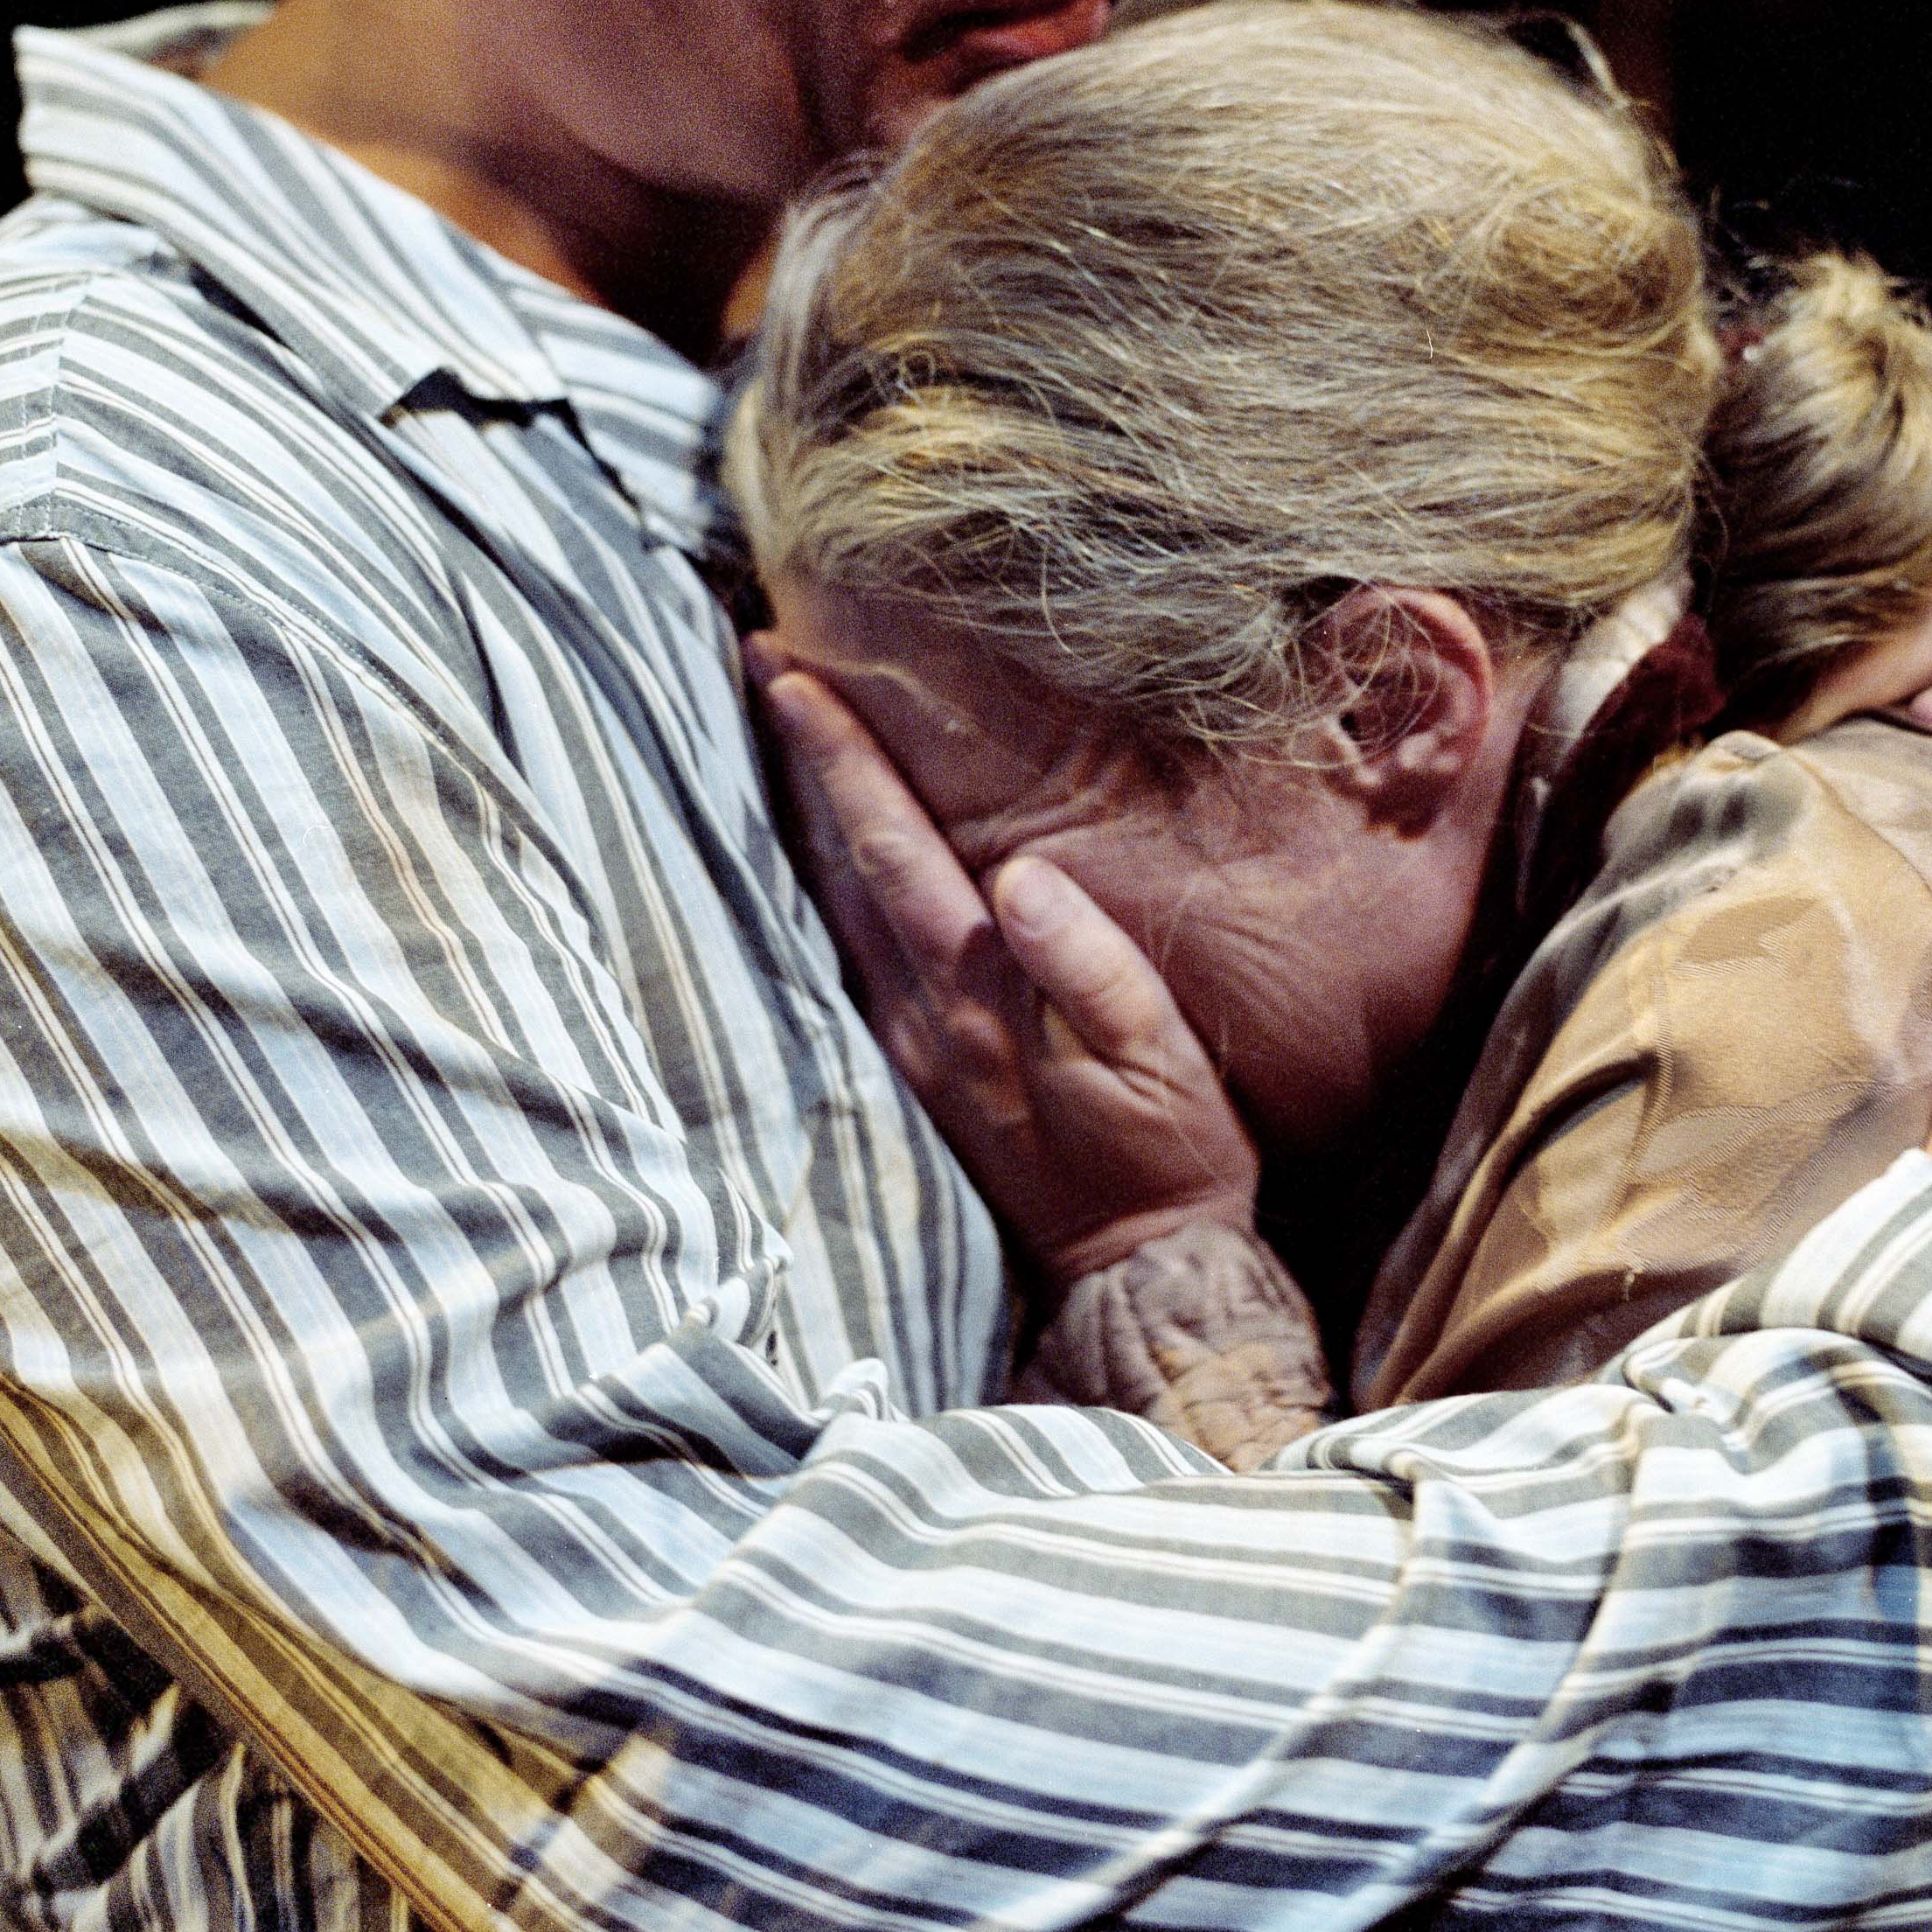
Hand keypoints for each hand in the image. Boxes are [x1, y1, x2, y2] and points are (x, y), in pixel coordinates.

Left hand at [751, 646, 1261, 1284]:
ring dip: (802, 810)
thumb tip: (1024, 879)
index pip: (891, 847)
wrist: (1140, 1274)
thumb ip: (1089, 969)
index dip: (842, 756)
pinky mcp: (918, 1075)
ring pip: (832, 903)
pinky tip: (820, 848)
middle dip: (801, 756)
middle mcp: (921, 1015)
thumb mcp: (1157, 1060)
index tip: (793, 673)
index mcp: (976, 994)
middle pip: (840, 861)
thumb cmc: (1171, 1155)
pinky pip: (848, 951)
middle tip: (760, 657)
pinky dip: (824, 880)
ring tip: (777, 725)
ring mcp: (909, 1047)